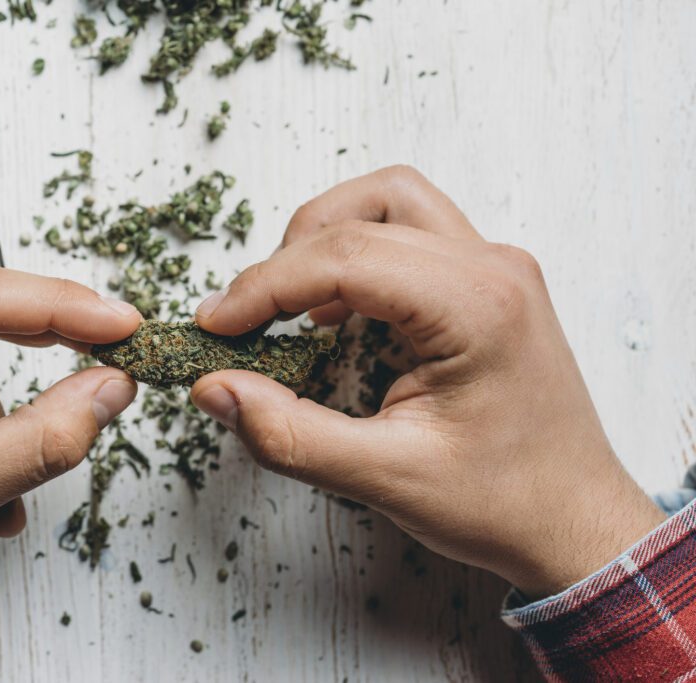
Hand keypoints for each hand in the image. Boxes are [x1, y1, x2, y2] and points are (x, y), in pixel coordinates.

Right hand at [190, 166, 664, 598]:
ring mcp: (495, 268)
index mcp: (477, 306)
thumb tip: (214, 389)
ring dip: (325, 237)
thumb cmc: (504, 503)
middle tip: (240, 319)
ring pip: (390, 202)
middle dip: (286, 261)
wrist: (576, 522)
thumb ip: (290, 435)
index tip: (214, 325)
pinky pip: (410, 233)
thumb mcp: (387, 478)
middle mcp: (492, 267)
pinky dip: (355, 255)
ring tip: (282, 301)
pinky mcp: (486, 283)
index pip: (345, 257)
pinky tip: (327, 312)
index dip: (264, 286)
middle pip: (364, 214)